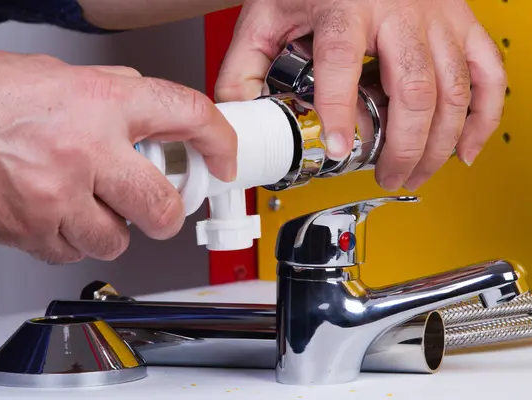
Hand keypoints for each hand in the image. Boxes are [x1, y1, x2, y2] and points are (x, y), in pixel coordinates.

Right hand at [0, 49, 236, 263]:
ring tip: (86, 204)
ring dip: (112, 228)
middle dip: (167, 212)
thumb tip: (142, 110)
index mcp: (99, 100)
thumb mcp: (57, 76)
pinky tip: (54, 215)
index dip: (218, 140)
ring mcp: (58, 195)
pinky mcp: (32, 231)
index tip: (223, 159)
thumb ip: (109, 94)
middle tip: (159, 207)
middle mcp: (85, 149)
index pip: (186, 115)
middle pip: (162, 204)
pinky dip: (72, 240)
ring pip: (118, 239)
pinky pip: (74, 253)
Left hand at [216, 0, 505, 190]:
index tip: (339, 149)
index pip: (342, 61)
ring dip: (438, 143)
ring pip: (454, 89)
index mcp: (345, 6)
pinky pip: (488, 73)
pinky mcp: (460, 25)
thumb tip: (238, 116)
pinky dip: (482, 117)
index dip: (340, 110)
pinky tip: (465, 149)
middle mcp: (399, 10)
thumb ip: (245, 67)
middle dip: (403, 145)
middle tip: (385, 176)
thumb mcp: (268, 17)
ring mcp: (436, 18)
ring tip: (415, 174)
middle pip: (413, 88)